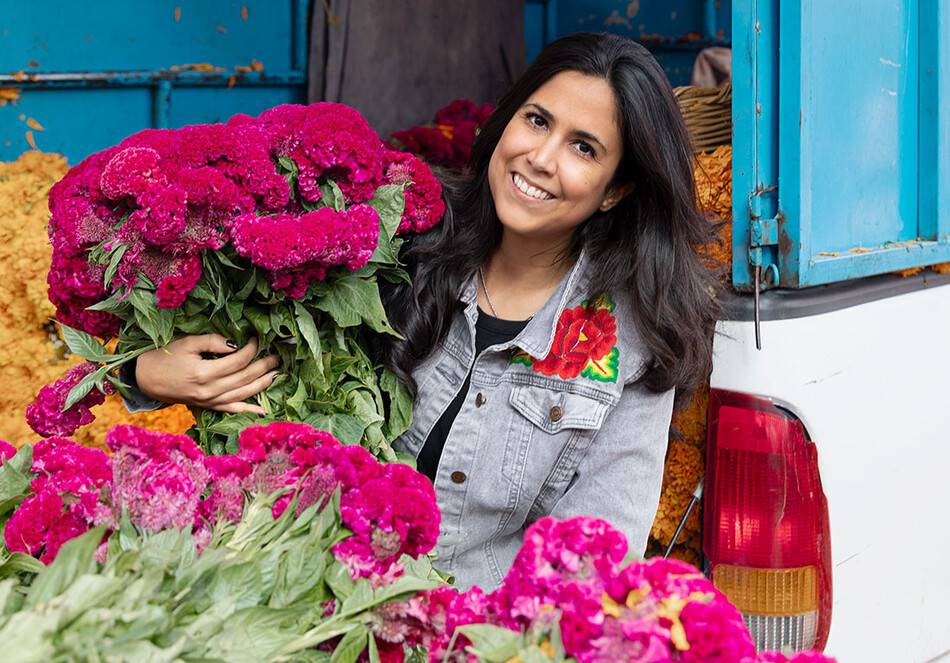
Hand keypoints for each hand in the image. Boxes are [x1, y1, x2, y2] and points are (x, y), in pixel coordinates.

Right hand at [136, 335, 279, 414]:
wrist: (146, 379)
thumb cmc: (165, 357)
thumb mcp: (187, 343)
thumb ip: (213, 341)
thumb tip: (236, 344)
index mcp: (204, 372)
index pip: (238, 360)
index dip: (252, 348)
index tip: (258, 338)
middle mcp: (210, 390)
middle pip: (245, 377)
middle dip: (264, 366)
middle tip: (277, 356)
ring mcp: (209, 401)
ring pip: (243, 394)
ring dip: (262, 385)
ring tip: (276, 374)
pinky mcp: (208, 406)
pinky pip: (231, 410)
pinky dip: (248, 410)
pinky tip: (262, 411)